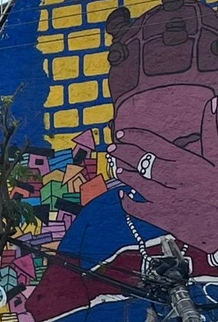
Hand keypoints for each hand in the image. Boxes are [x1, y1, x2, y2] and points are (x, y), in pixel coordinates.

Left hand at [108, 98, 217, 253]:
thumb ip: (210, 132)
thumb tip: (212, 103)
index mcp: (187, 161)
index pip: (153, 143)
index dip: (134, 137)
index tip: (122, 134)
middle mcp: (174, 178)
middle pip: (141, 161)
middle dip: (123, 153)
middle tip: (112, 148)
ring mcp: (167, 198)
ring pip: (137, 183)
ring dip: (125, 175)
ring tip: (118, 168)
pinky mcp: (163, 218)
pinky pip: (137, 208)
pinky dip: (127, 202)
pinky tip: (124, 195)